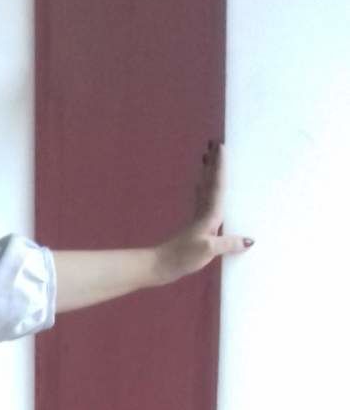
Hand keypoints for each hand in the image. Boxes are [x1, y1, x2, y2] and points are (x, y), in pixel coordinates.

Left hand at [155, 140, 254, 283]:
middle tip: (213, 142)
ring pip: (205, 189)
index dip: (220, 167)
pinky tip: (201, 186)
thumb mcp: (207, 250)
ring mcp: (198, 220)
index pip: (217, 186)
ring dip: (207, 172)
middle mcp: (204, 214)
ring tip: (207, 157)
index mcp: (209, 216)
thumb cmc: (182, 258)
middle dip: (212, 163)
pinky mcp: (195, 228)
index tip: (221, 147)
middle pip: (210, 183)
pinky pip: (201, 202)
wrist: (159, 267)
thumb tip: (250, 240)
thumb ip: (228, 243)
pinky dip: (203, 190)